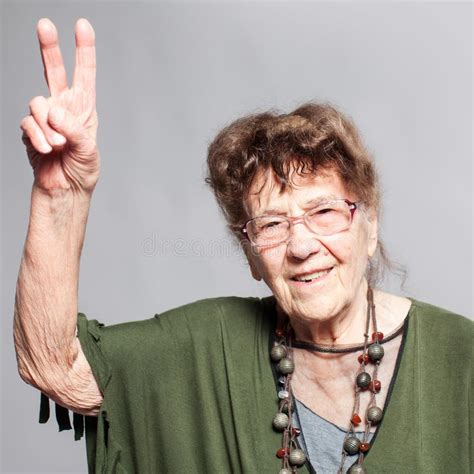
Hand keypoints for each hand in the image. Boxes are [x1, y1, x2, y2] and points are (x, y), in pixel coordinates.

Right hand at [20, 18, 99, 193]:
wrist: (65, 190)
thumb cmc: (83, 170)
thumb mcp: (88, 149)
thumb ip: (73, 129)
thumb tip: (53, 110)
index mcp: (84, 108)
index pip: (85, 74)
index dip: (84, 50)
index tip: (83, 25)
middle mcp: (64, 108)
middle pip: (54, 71)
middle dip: (49, 47)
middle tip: (45, 24)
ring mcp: (45, 118)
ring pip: (37, 103)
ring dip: (47, 126)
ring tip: (57, 146)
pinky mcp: (30, 130)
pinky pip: (28, 124)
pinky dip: (37, 137)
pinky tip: (45, 149)